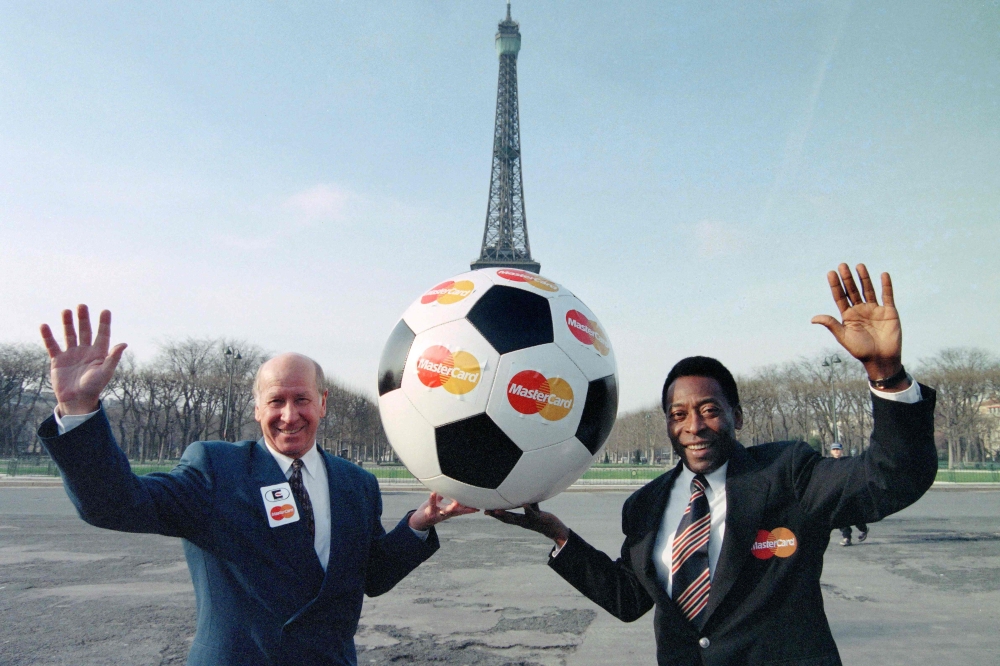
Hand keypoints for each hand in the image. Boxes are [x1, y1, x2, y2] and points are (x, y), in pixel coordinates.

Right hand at [40, 305, 127, 415]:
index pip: (102, 334)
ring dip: (67, 323)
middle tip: (82, 305)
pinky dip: (48, 336)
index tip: (105, 311)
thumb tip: (124, 344)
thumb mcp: (105, 372)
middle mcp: (85, 351)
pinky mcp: (58, 360)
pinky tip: (44, 325)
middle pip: (85, 331)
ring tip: (66, 311)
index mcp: (99, 353)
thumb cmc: (94, 387)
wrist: (76, 401)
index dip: (104, 323)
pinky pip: (52, 345)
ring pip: (69, 335)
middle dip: (83, 319)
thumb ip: (113, 358)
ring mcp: (71, 354)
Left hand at [408, 492, 478, 530]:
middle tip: (474, 507)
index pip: (461, 509)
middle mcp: (446, 513)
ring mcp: (438, 514)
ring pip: (446, 511)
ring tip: (456, 503)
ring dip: (452, 507)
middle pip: (457, 511)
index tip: (479, 507)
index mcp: (449, 511)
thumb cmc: (429, 510)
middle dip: (465, 509)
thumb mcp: (438, 502)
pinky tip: (433, 492)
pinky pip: (431, 505)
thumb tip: (449, 486)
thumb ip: (443, 495)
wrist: (418, 521)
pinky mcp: (429, 513)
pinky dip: (432, 498)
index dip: (470, 508)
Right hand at [485, 503, 569, 547]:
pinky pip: (532, 514)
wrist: (553, 529)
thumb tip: (522, 492)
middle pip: (507, 519)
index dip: (495, 514)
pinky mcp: (538, 518)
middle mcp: (522, 522)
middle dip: (496, 515)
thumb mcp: (533, 509)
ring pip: (516, 518)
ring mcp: (529, 521)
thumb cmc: (541, 517)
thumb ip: (528, 502)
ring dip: (506, 515)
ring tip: (498, 510)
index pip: (505, 517)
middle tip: (486, 511)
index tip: (484, 511)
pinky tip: (525, 504)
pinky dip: (528, 509)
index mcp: (520, 519)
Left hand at [811, 264, 904, 382]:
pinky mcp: (889, 312)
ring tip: (859, 266)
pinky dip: (886, 285)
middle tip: (842, 265)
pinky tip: (883, 274)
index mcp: (848, 316)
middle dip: (847, 278)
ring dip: (864, 278)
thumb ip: (831, 325)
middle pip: (853, 290)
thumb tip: (812, 318)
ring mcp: (875, 309)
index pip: (840, 297)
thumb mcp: (844, 337)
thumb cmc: (861, 351)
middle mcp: (860, 310)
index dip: (836, 285)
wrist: (881, 359)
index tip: (831, 273)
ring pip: (868, 290)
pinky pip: (887, 296)